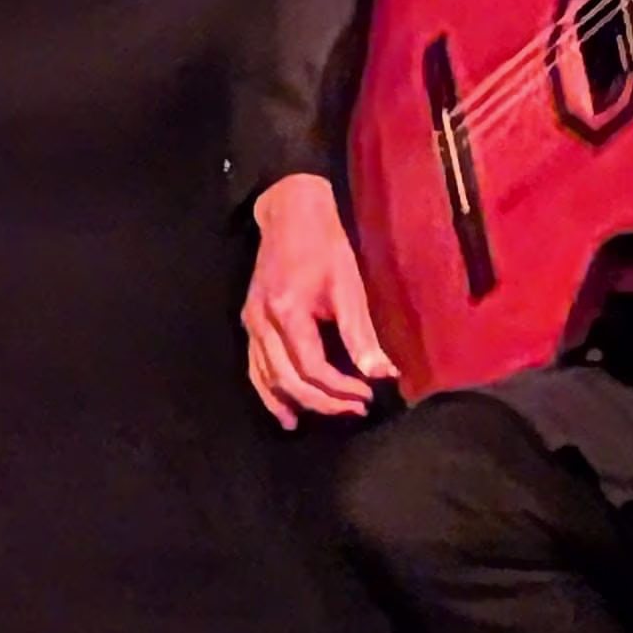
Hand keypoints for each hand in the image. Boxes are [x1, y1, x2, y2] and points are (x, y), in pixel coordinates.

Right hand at [241, 171, 394, 428]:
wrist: (289, 215)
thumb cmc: (324, 245)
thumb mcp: (348, 286)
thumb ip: (361, 334)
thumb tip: (382, 373)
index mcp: (287, 312)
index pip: (311, 368)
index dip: (340, 389)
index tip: (368, 396)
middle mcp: (262, 322)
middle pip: (288, 380)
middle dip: (323, 401)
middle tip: (356, 408)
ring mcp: (251, 324)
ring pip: (266, 379)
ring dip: (294, 403)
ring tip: (322, 418)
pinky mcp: (250, 323)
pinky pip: (255, 368)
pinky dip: (268, 392)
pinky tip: (284, 411)